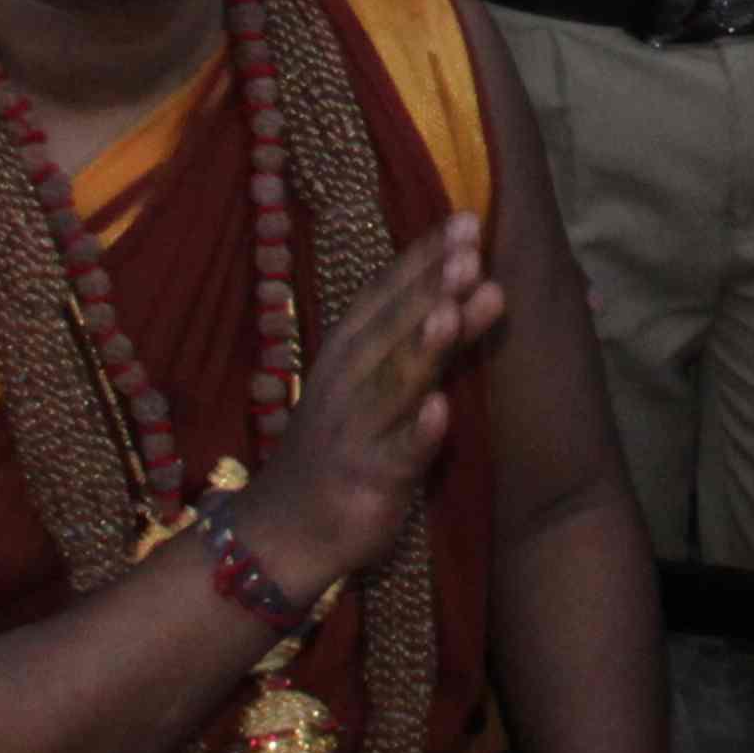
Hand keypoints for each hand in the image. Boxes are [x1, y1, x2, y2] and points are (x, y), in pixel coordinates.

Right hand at [239, 214, 498, 594]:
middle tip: (471, 245)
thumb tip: (460, 285)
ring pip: (394, 381)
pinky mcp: (367, 479)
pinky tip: (443, 410)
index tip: (465, 219)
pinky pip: (395, 454)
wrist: (282, 532)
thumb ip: (409, 339)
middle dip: (431, 284)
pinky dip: (418, 433)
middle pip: (392, 325)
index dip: (423, 257)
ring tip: (455, 307)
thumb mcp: (367, 383)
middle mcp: (347, 381)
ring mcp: (355, 429)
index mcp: (347, 351)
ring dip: (424, 344)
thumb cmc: (338, 447)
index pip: (385, 293)